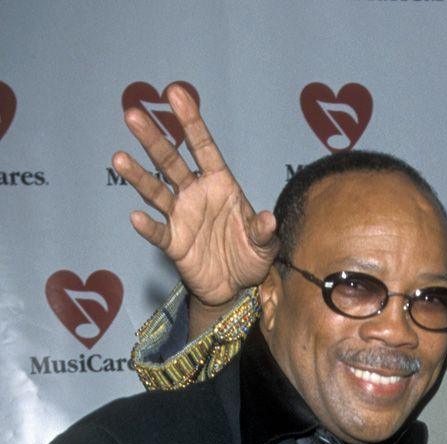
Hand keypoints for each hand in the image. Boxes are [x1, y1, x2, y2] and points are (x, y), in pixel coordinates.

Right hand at [113, 85, 277, 309]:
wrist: (236, 287)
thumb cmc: (250, 255)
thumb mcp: (265, 244)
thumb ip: (264, 231)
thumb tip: (268, 219)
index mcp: (221, 184)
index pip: (203, 147)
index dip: (190, 121)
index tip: (176, 93)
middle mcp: (196, 194)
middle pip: (170, 162)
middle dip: (153, 138)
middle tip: (132, 113)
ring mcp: (181, 217)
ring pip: (156, 191)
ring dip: (138, 176)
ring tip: (119, 158)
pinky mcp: (174, 243)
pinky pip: (159, 232)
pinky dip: (148, 226)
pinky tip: (136, 217)